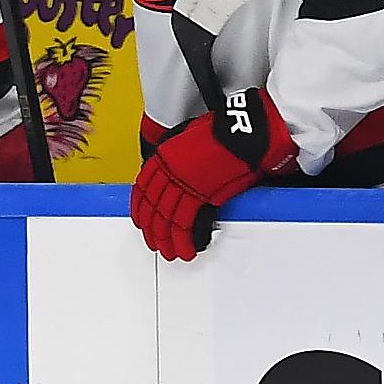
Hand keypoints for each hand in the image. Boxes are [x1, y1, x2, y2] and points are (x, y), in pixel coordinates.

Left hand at [130, 86, 294, 260]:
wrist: (244, 131)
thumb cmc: (226, 131)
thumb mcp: (191, 138)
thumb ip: (178, 155)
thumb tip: (177, 169)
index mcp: (163, 156)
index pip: (142, 189)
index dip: (140, 208)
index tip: (141, 220)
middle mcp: (167, 170)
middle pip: (152, 207)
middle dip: (153, 228)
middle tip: (155, 242)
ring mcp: (181, 183)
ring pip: (166, 218)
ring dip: (167, 239)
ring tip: (171, 252)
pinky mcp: (199, 195)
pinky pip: (184, 223)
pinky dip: (184, 239)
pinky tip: (186, 248)